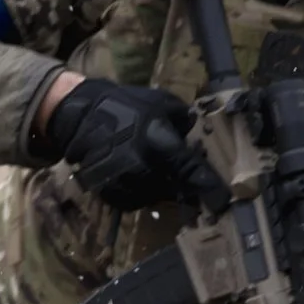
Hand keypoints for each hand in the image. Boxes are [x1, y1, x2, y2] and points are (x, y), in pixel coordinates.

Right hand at [41, 78, 224, 211]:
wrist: (81, 116)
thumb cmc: (125, 105)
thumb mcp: (161, 102)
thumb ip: (182, 118)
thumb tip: (195, 130)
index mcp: (159, 143)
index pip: (190, 171)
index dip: (209, 187)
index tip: (222, 200)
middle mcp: (143, 166)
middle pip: (173, 188)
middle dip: (178, 182)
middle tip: (172, 167)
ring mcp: (124, 181)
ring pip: (153, 197)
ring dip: (157, 186)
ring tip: (149, 165)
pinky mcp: (108, 191)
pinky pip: (132, 201)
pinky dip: (137, 192)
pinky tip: (133, 174)